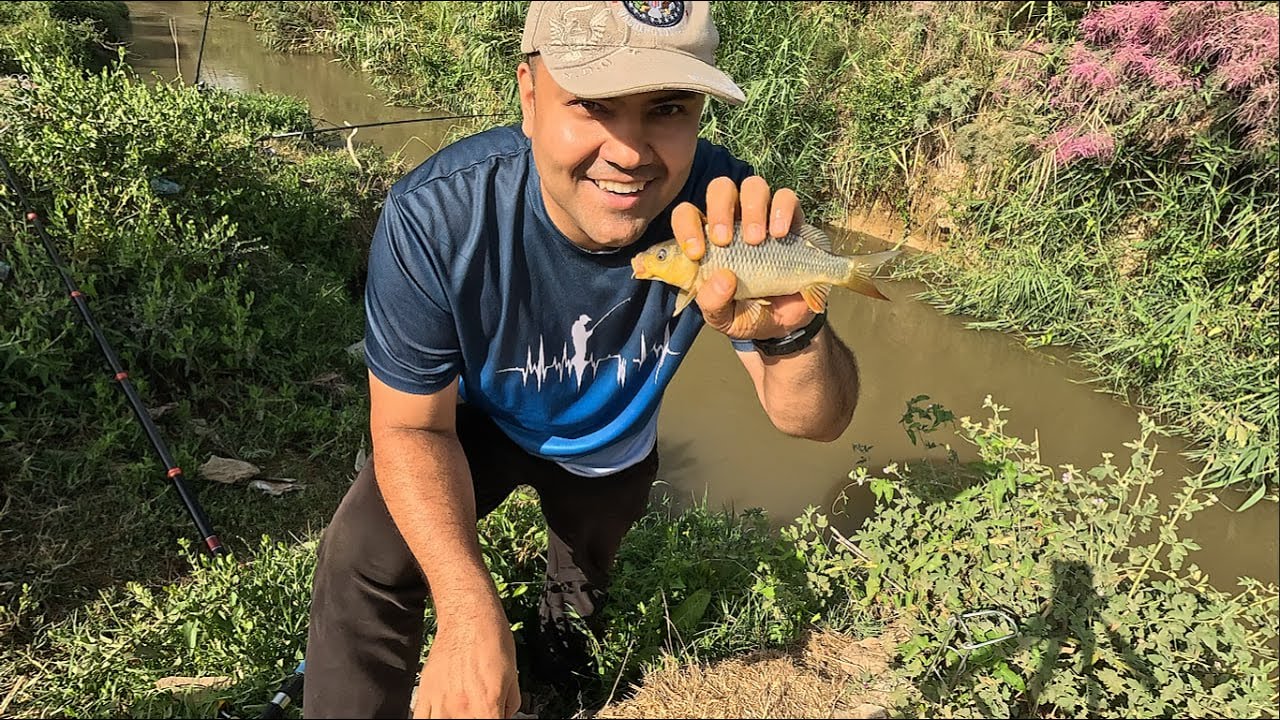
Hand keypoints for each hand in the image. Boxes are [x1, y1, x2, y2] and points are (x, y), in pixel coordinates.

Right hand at [413, 607, 520, 717]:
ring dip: (453, 719)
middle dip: (479, 717)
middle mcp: (460, 710)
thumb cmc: (491, 639)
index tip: (496, 715)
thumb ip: (509, 705)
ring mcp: (440, 703)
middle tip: (481, 709)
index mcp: (486, 708)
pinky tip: (441, 714)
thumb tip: (505, 715)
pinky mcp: (424, 693)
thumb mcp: (514, 676)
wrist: (469, 617)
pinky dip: (430, 719)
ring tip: (462, 711)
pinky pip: (420, 719)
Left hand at [670, 176, 815, 339]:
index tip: (696, 253)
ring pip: (754, 186)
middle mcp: (733, 222)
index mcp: (706, 241)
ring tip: (757, 240)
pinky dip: (783, 210)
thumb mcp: (722, 318)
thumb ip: (713, 303)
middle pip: (721, 188)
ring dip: (753, 209)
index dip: (686, 226)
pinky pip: (787, 198)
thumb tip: (723, 278)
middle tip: (725, 240)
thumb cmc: (745, 314)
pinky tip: (781, 234)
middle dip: (720, 209)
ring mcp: (763, 218)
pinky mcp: (792, 221)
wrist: (785, 324)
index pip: (686, 215)